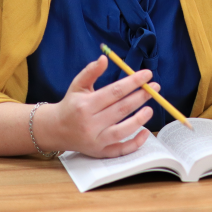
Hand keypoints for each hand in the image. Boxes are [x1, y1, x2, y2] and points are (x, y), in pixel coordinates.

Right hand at [36, 55, 157, 157]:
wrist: (55, 130)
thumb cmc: (71, 104)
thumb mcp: (77, 86)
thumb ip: (90, 72)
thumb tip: (104, 58)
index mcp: (85, 105)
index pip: (114, 92)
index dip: (133, 82)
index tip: (147, 74)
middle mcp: (90, 123)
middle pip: (121, 109)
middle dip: (141, 97)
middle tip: (155, 87)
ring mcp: (95, 139)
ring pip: (122, 131)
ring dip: (139, 120)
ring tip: (150, 109)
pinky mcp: (99, 152)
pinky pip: (120, 151)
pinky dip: (134, 144)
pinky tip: (145, 132)